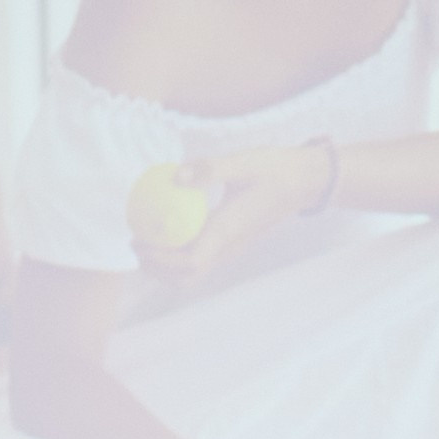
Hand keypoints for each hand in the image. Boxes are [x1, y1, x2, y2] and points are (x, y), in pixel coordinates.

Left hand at [141, 145, 329, 282]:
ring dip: (165, 267)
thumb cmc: (275, 169)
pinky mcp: (230, 243)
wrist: (303, 181)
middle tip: (134, 243)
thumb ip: (209, 168)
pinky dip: (177, 256)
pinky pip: (199, 260)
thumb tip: (175, 175)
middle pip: (186, 276)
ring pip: (192, 273)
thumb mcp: (243, 162)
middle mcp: (228, 247)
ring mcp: (230, 249)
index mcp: (228, 230)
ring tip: (144, 243)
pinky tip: (167, 233)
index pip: (189, 261)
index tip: (140, 240)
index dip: (160, 258)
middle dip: (156, 268)